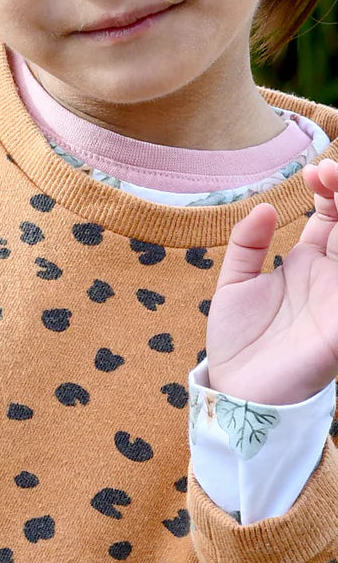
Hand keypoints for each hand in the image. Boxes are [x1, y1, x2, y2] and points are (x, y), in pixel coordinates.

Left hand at [204, 159, 337, 404]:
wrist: (235, 391)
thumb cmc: (238, 341)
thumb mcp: (235, 283)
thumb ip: (247, 244)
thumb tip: (262, 207)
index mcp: (307, 265)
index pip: (332, 218)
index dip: (329, 191)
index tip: (314, 171)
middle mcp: (329, 279)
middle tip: (327, 173)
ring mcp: (337, 301)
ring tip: (336, 187)